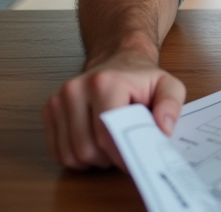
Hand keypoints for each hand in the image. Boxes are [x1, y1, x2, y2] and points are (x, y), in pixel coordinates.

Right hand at [42, 49, 184, 170]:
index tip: (136, 160)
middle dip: (108, 159)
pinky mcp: (49, 110)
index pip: (107, 135)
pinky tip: (93, 146)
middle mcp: (76, 89)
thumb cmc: (141, 79)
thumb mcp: (168, 86)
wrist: (118, 59)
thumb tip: (163, 129)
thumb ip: (171, 105)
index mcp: (105, 83)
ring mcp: (58, 99)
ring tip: (110, 148)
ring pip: (70, 154)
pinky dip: (75, 157)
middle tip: (125, 153)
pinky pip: (57, 151)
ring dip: (92, 161)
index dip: (122, 155)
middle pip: (86, 148)